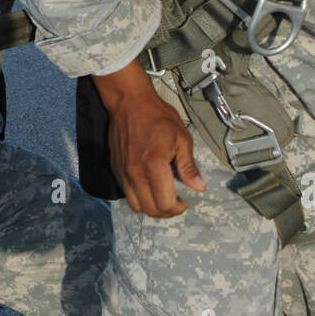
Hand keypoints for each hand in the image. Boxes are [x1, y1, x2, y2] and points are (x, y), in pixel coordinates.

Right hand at [94, 59, 205, 217]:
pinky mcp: (115, 168)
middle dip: (166, 212)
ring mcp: (123, 172)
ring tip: (162, 199)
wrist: (129, 102)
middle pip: (150, 209)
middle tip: (176, 204)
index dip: (178, 209)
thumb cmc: (157, 116)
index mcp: (154, 166)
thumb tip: (199, 187)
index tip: (185, 202)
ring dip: (151, 208)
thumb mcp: (181, 137)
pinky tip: (149, 187)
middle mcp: (135, 174)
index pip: (165, 203)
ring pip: (136, 205)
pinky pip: (126, 193)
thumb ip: (188, 166)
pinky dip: (139, 197)